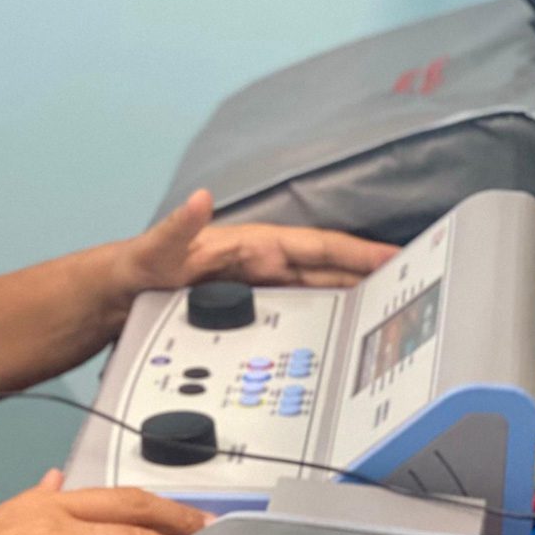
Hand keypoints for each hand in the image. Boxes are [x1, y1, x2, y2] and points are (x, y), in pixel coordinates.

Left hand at [113, 189, 397, 294]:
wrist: (118, 296)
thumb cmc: (138, 267)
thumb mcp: (157, 251)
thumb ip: (177, 228)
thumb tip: (198, 200)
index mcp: (251, 245)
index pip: (317, 247)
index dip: (358, 251)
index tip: (397, 257)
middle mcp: (262, 263)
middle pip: (329, 270)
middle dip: (371, 276)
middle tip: (417, 288)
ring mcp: (259, 286)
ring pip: (320, 291)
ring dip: (355, 298)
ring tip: (394, 312)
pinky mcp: (252, 308)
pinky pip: (300, 312)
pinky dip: (327, 318)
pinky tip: (346, 334)